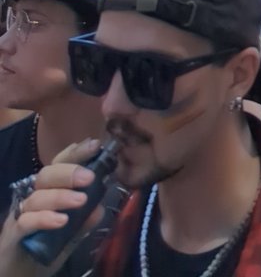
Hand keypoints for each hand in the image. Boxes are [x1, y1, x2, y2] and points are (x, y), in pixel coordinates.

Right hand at [0, 139, 101, 276]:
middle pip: (46, 175)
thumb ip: (82, 223)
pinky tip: (61, 221)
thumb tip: (100, 208)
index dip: (75, 154)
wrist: (18, 276)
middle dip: (69, 172)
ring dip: (60, 196)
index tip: (95, 146)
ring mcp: (21, 215)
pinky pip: (25, 222)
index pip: (59, 166)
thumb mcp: (68, 237)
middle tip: (89, 177)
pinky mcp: (12, 235)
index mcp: (47, 193)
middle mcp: (33, 198)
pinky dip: (43, 218)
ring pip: (37, 197)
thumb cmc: (42, 252)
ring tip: (81, 201)